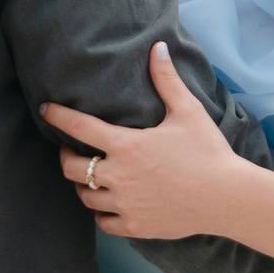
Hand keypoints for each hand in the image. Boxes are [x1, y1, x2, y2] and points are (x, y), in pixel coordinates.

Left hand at [43, 44, 250, 244]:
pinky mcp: (135, 225)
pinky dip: (100, 212)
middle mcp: (119, 176)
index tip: (46, 110)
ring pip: (84, 196)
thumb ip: (166, 80)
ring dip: (82, 184)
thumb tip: (158, 47)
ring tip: (88, 176)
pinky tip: (106, 203)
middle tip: (70, 151)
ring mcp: (125, 204)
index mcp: (127, 145)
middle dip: (65, 157)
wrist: (227, 197)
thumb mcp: (188, 111)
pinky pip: (103, 221)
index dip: (57, 116)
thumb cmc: (208, 152)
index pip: (78, 127)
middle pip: (71, 168)